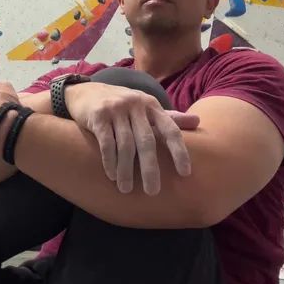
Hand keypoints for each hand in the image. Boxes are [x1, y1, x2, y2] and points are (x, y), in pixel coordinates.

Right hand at [65, 83, 198, 195]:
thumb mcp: (146, 107)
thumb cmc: (122, 105)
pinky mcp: (98, 115)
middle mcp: (136, 105)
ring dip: (126, 170)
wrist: (86, 92)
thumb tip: (198, 121)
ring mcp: (116, 109)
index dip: (179, 151)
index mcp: (152, 105)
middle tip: (152, 192)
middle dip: (150, 168)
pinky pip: (106, 142)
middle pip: (147, 141)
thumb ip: (170, 117)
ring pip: (125, 144)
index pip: (171, 129)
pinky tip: (112, 176)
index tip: (185, 173)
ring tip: (126, 189)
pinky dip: (110, 161)